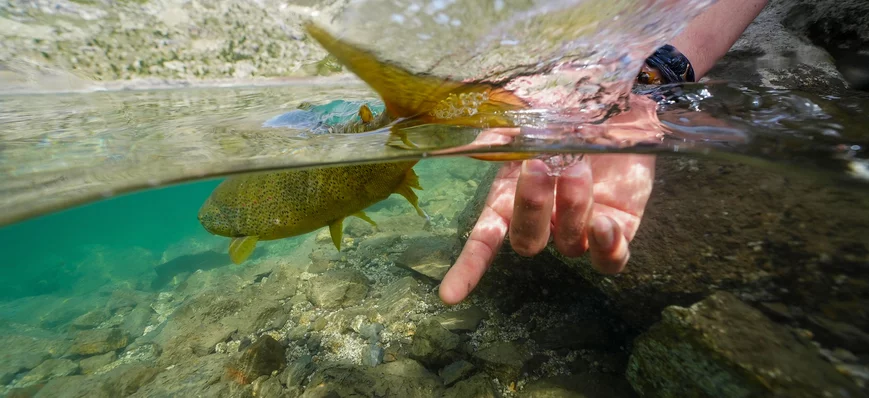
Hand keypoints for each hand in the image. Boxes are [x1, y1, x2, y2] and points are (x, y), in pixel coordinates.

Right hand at [438, 97, 658, 304]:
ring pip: (570, 245)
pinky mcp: (620, 232)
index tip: (449, 294)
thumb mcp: (526, 119)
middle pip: (528, 242)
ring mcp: (581, 230)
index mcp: (512, 200)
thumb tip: (481, 144)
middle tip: (540, 167)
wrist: (620, 108)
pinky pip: (610, 260)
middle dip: (531, 207)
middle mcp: (545, 223)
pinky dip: (607, 247)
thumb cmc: (566, 114)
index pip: (484, 243)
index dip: (468, 269)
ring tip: (581, 169)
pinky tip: (606, 223)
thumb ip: (501, 134)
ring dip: (573, 207)